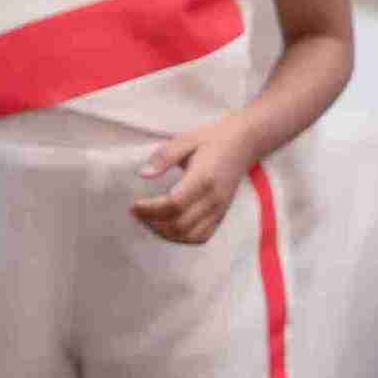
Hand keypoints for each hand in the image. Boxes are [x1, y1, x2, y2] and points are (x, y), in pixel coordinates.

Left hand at [130, 121, 254, 244]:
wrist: (244, 143)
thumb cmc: (211, 139)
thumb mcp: (185, 140)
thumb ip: (164, 156)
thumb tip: (143, 174)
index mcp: (204, 178)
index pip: (175, 204)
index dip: (151, 209)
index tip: (134, 206)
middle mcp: (214, 198)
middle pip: (181, 223)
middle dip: (154, 222)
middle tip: (136, 213)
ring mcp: (220, 209)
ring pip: (191, 235)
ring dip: (166, 233)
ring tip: (148, 221)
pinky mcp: (222, 215)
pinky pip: (202, 236)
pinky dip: (182, 238)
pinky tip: (167, 226)